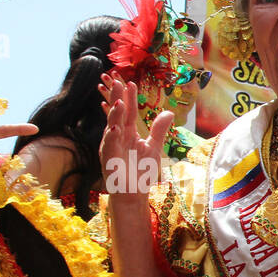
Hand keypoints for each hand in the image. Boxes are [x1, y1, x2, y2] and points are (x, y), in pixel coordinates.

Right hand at [99, 75, 172, 206]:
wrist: (132, 194)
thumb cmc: (140, 171)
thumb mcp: (154, 147)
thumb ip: (158, 130)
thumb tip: (168, 112)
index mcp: (128, 133)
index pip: (129, 112)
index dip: (129, 98)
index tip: (131, 83)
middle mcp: (117, 137)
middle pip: (117, 114)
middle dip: (117, 98)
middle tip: (117, 82)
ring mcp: (111, 147)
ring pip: (111, 127)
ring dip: (114, 115)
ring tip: (119, 102)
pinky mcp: (108, 160)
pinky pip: (109, 147)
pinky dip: (111, 138)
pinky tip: (115, 129)